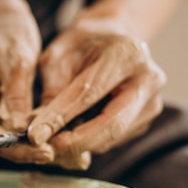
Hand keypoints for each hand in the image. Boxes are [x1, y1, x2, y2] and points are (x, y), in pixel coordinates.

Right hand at [0, 0, 54, 163]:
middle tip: (69, 159)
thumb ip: (17, 94)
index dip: (17, 146)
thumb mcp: (16, 57)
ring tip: (70, 155)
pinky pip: (7, 130)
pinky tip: (59, 140)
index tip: (47, 151)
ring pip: (2, 140)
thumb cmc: (2, 30)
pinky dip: (31, 136)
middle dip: (29, 152)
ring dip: (33, 148)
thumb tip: (21, 128)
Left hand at [28, 20, 166, 168]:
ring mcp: (152, 102)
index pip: (89, 93)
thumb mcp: (58, 56)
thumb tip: (41, 130)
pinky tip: (71, 133)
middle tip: (46, 149)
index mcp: (127, 54)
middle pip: (111, 124)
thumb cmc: (80, 45)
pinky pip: (114, 140)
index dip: (60, 117)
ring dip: (80, 145)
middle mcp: (148, 79)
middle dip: (75, 142)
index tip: (35, 135)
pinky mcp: (146, 119)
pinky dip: (89, 142)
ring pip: (112, 137)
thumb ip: (51, 90)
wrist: (110, 38)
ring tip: (52, 139)